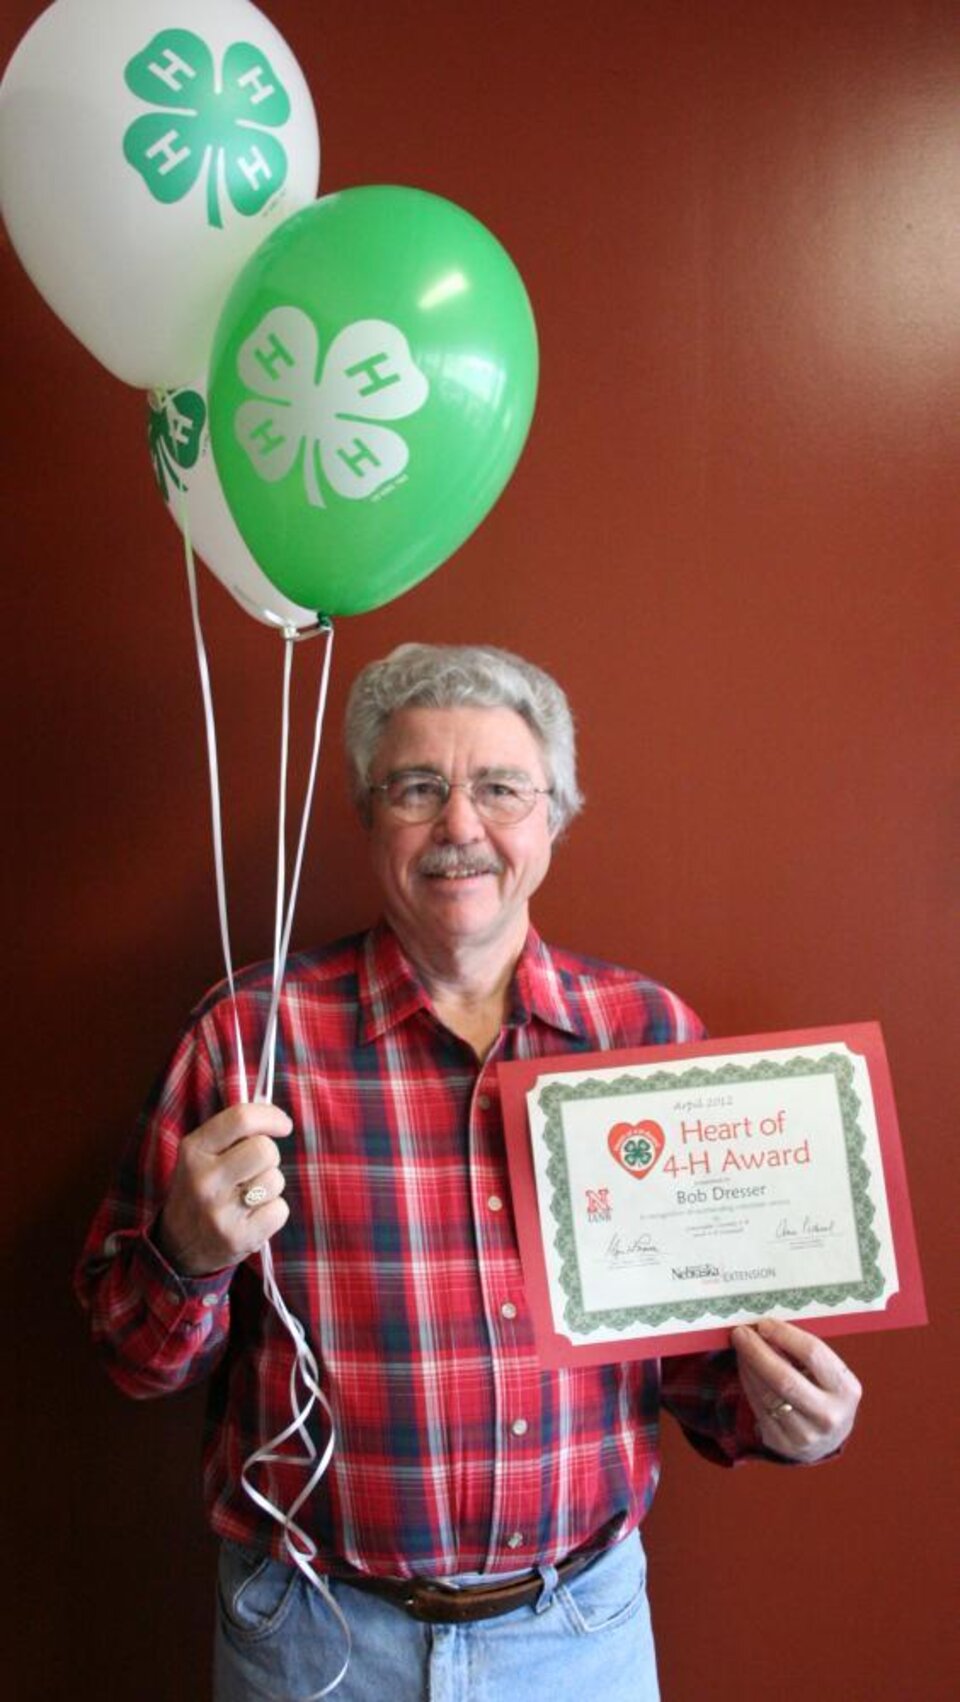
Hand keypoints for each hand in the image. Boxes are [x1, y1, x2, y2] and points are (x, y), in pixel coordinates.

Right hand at [155, 1103, 292, 1276]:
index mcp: (193, 1151)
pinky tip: (252, 1217)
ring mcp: (219, 1212)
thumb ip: (231, 1134)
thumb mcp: (200, 1156)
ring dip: (270, 1186)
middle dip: (270, 1157)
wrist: (178, 1247)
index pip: (240, 1118)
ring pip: (275, 1180)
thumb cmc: (200, 1191)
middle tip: (256, 1169)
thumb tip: (274, 1117)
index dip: (270, 1116)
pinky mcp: (238, 1238)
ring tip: (247, 1197)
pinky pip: (280, 1210)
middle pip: (265, 1149)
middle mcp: (204, 1180)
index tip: (283, 1124)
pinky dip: (273, 1212)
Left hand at [732, 1317, 861, 1461]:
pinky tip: (744, 1368)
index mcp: (846, 1389)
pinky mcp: (784, 1443)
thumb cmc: (825, 1393)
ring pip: (767, 1393)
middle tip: (741, 1333)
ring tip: (741, 1347)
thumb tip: (766, 1328)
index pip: (812, 1354)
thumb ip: (804, 1353)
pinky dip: (748, 1383)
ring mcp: (806, 1434)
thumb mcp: (828, 1374)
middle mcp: (829, 1415)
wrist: (828, 1440)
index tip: (764, 1323)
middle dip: (757, 1351)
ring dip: (748, 1366)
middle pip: (784, 1377)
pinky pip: (759, 1407)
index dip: (784, 1335)